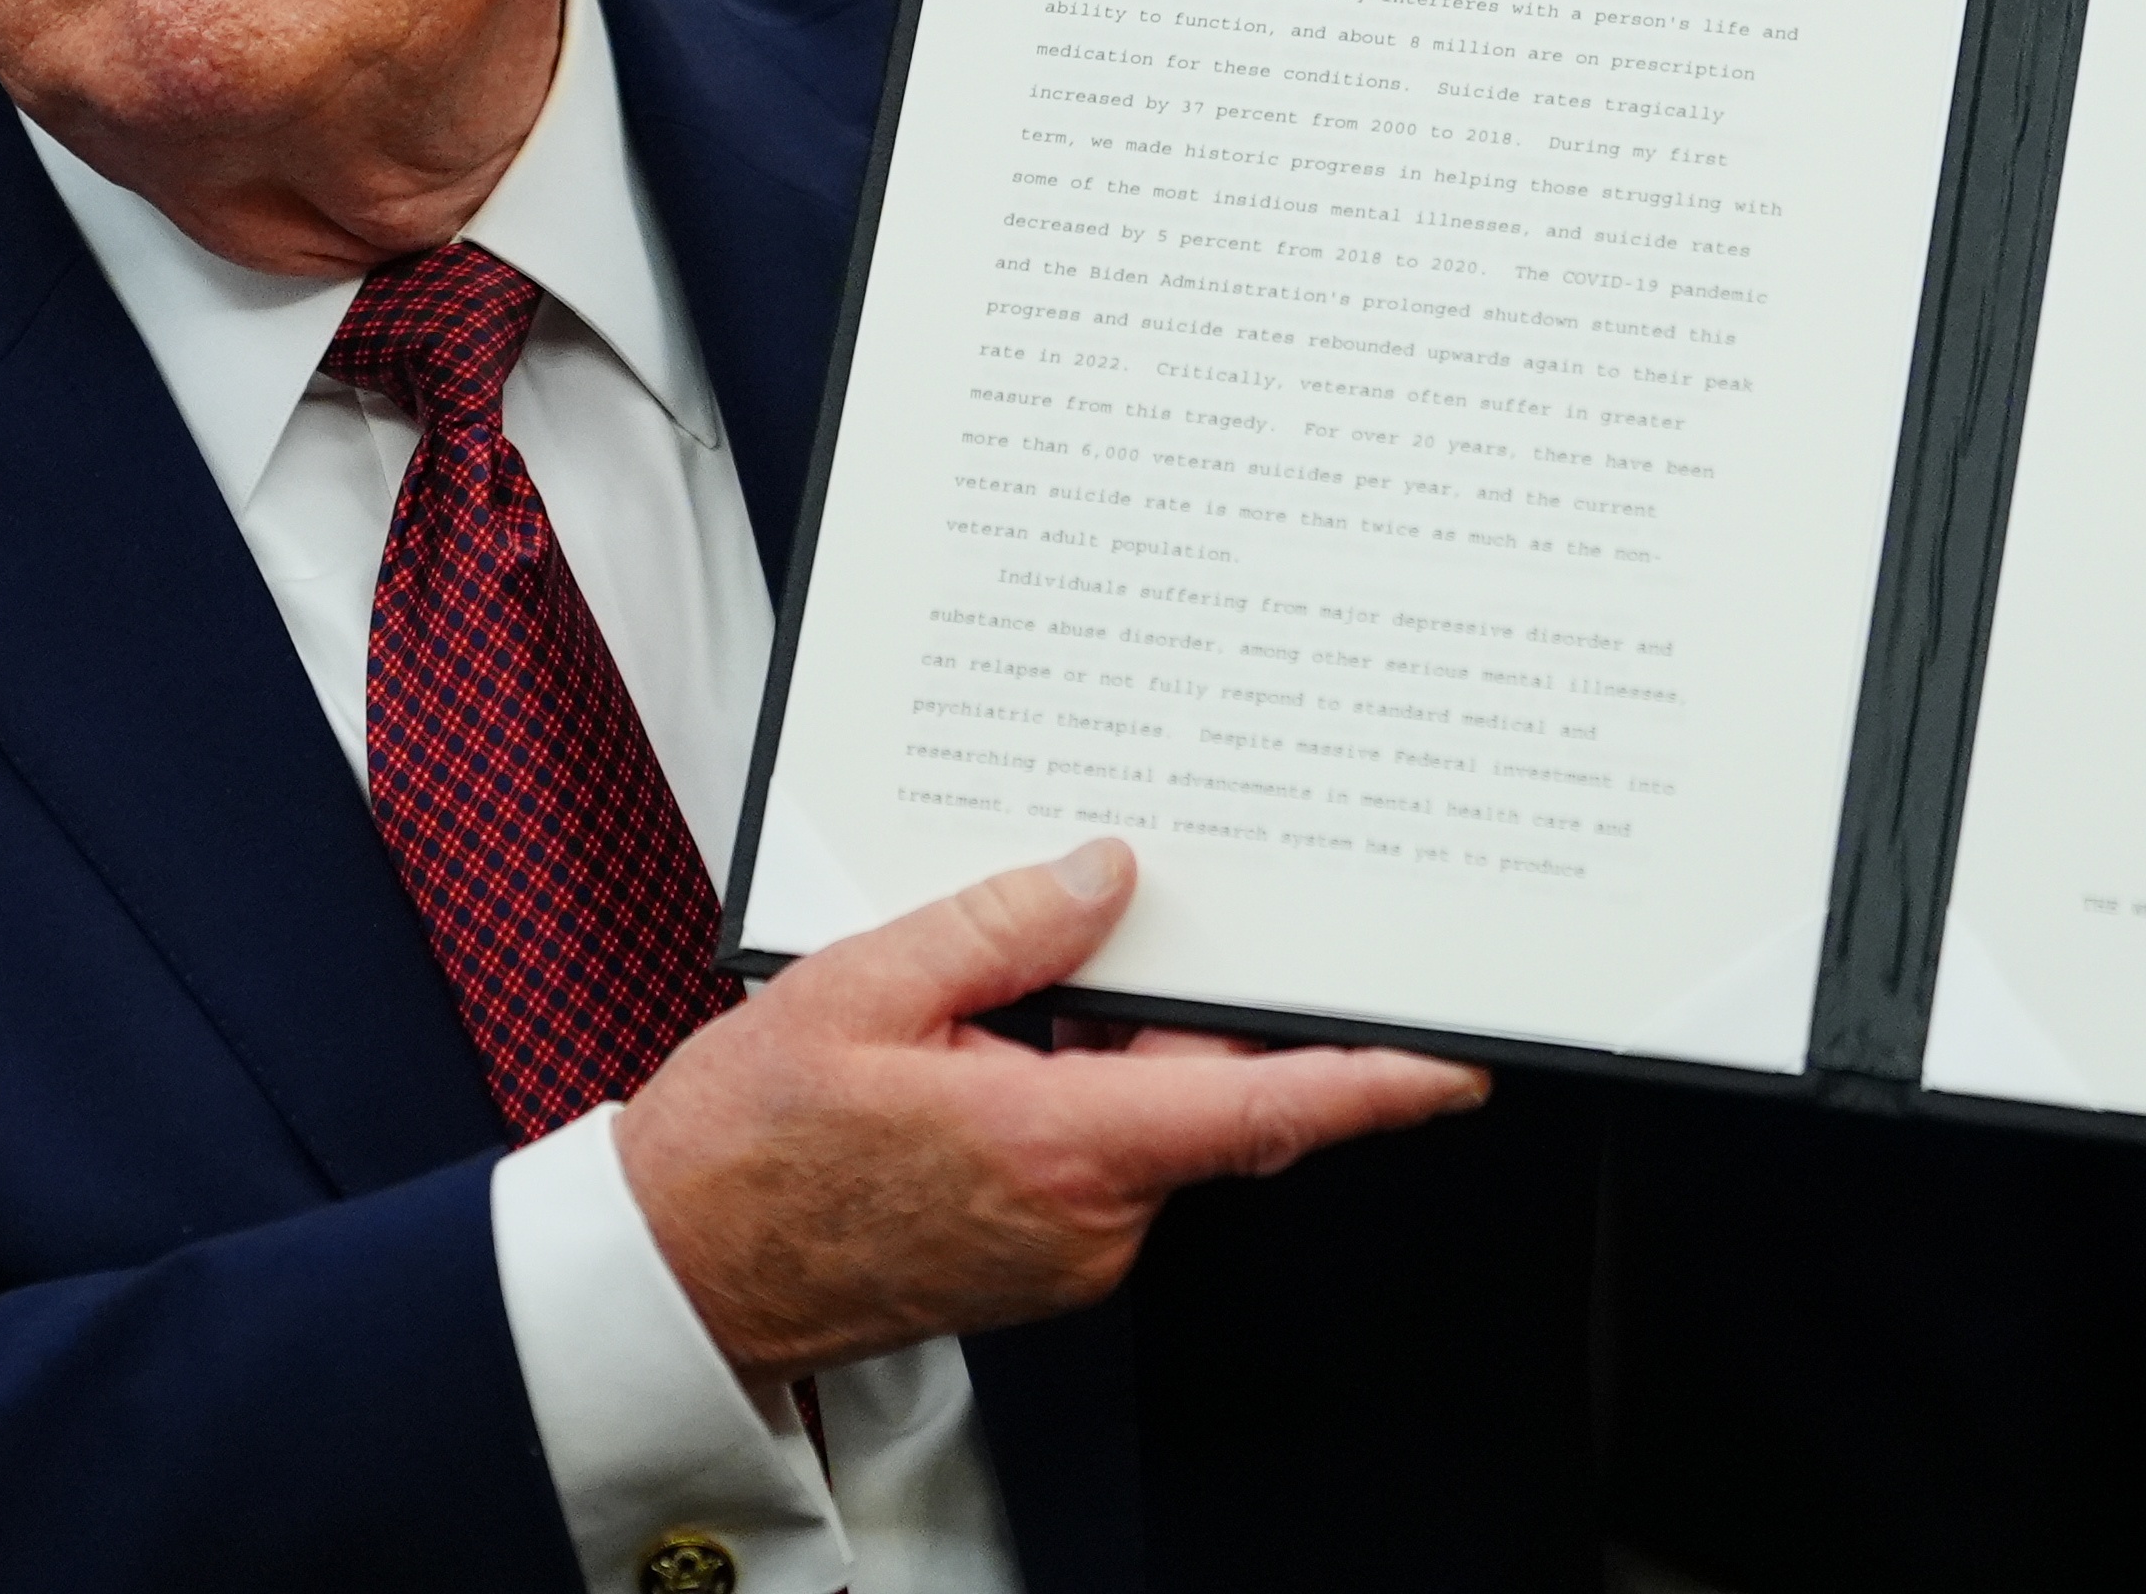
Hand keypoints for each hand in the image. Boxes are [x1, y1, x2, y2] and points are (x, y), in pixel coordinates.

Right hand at [618, 840, 1483, 1382]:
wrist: (683, 1271)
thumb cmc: (750, 1145)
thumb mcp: (862, 988)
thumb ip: (1001, 923)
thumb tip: (1104, 875)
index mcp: (1061, 1145)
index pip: (1265, 1109)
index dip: (1377, 1080)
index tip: (1462, 1055)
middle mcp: (1088, 1216)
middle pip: (1207, 1092)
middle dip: (1195, 999)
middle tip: (1151, 905)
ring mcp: (1068, 1249)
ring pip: (1150, 1118)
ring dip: (1118, 1041)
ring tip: (1011, 979)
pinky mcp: (1040, 1258)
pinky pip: (1101, 1151)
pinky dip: (1080, 1086)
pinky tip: (998, 1039)